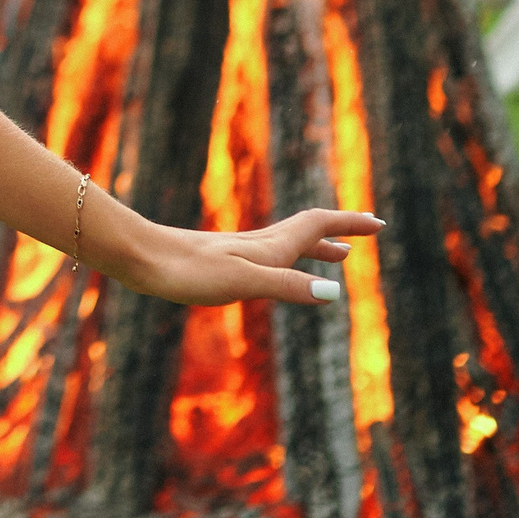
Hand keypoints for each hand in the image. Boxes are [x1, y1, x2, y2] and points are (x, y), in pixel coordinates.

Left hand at [112, 208, 383, 306]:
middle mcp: (257, 245)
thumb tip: (334, 293)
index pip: (317, 226)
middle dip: (339, 234)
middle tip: (366, 235)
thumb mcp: (242, 282)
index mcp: (269, 248)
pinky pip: (267, 257)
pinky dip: (288, 260)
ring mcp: (237, 252)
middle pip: (306, 232)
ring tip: (337, 256)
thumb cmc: (188, 272)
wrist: (139, 259)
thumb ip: (287, 286)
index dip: (348, 225)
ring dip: (317, 247)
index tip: (378, 224)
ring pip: (288, 245)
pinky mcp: (219, 262)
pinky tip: (275, 270)